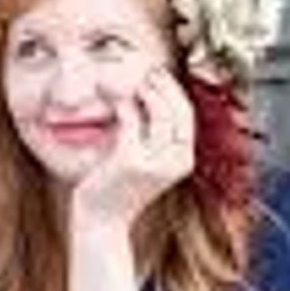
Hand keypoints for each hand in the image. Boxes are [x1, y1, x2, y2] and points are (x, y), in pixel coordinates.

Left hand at [71, 66, 194, 227]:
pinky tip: (116, 102)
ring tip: (132, 82)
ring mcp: (154, 163)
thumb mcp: (146, 161)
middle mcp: (175, 162)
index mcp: (184, 161)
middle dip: (164, 86)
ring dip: (146, 92)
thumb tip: (152, 96)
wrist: (102, 219)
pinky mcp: (131, 161)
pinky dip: (125, 107)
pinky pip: (131, 122)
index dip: (174, 91)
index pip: (187, 115)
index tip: (159, 75)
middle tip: (146, 71)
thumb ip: (154, 136)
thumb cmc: (120, 187)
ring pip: (159, 113)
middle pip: (178, 110)